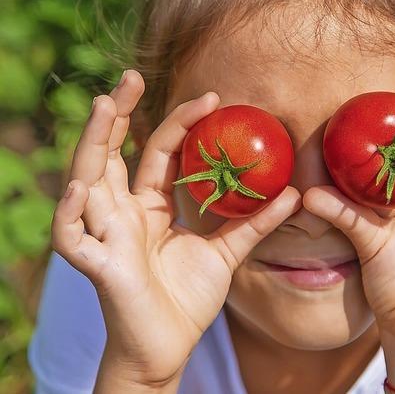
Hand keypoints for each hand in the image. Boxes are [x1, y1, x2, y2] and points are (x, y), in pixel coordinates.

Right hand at [50, 70, 300, 390]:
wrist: (170, 348)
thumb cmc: (188, 299)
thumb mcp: (227, 253)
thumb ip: (255, 224)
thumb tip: (295, 193)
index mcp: (150, 208)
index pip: (158, 154)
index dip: (178, 124)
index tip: (212, 97)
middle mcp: (123, 214)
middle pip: (112, 154)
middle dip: (116, 115)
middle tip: (129, 77)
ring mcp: (107, 237)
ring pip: (86, 182)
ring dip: (91, 144)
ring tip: (102, 106)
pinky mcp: (99, 266)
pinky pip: (71, 237)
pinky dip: (69, 213)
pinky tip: (80, 187)